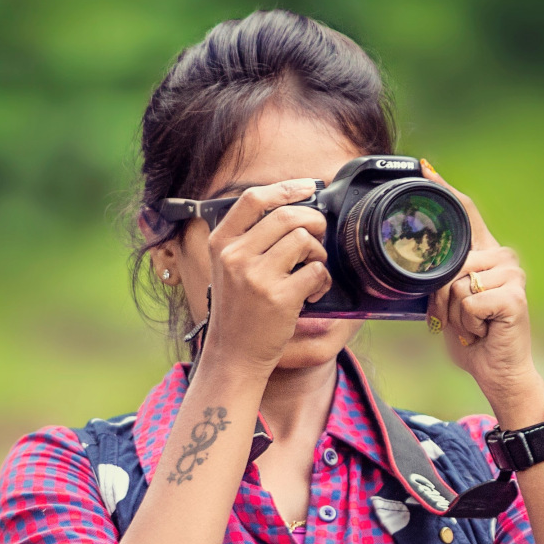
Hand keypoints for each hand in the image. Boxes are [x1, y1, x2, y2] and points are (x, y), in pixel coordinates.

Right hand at [198, 179, 333, 374]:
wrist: (233, 355)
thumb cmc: (237, 309)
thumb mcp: (228, 267)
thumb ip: (250, 238)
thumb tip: (293, 207)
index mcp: (221, 244)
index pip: (253, 199)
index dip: (284, 188)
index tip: (306, 188)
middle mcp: (235, 257)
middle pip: (286, 216)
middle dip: (313, 220)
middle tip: (319, 233)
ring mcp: (256, 277)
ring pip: (304, 240)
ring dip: (318, 252)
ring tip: (311, 268)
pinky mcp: (279, 298)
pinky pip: (316, 271)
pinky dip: (322, 280)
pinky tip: (312, 292)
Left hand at [422, 165, 543, 422]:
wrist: (497, 370)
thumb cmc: (472, 336)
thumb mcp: (448, 302)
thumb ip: (439, 278)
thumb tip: (417, 265)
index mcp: (486, 254)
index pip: (466, 213)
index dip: (445, 190)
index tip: (425, 169)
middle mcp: (503, 258)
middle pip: (449, 262)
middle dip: (442, 298)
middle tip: (460, 318)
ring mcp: (512, 276)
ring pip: (455, 285)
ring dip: (455, 314)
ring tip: (472, 325)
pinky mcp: (513, 297)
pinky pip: (468, 303)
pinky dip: (467, 324)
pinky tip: (483, 330)